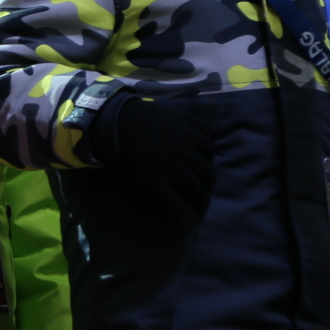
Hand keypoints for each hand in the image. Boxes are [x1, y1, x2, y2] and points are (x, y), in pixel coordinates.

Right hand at [90, 94, 212, 217]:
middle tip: (201, 189)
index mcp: (192, 136)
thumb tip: (210, 131)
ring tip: (197, 205)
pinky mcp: (157, 183)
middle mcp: (187, 154)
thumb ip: (194, 121)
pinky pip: (176, 204)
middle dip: (207, 183)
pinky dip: (183, 212)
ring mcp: (173, 170)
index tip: (200, 166)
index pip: (210, 153)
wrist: (118, 124)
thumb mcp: (174, 113)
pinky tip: (185, 216)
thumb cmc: (144, 116)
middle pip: (208, 174)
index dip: (207, 161)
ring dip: (200, 200)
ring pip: (198, 191)